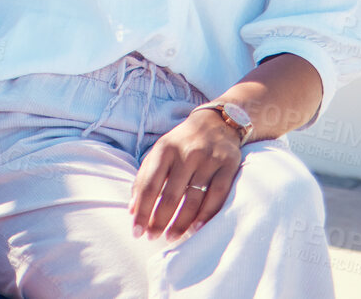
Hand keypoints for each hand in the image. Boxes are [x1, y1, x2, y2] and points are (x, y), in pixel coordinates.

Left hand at [130, 107, 244, 240]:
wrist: (216, 123)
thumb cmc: (181, 143)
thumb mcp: (159, 152)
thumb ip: (145, 177)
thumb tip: (132, 209)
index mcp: (165, 149)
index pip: (149, 185)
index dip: (142, 210)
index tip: (137, 231)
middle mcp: (187, 153)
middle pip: (171, 195)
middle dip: (159, 220)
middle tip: (153, 238)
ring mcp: (209, 160)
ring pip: (193, 198)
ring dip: (181, 222)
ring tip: (171, 237)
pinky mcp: (228, 166)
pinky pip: (217, 196)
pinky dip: (206, 215)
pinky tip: (195, 229)